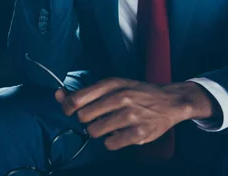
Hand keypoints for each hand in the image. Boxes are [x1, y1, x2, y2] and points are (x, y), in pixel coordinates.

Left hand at [55, 78, 218, 150]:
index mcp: (112, 84)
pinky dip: (111, 141)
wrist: (169, 101)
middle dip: (86, 120)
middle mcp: (121, 98)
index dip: (68, 107)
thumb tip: (58, 95)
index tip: (70, 110)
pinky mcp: (138, 133)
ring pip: (95, 132)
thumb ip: (86, 92)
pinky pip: (110, 144)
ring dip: (98, 131)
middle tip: (97, 117)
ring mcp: (130, 116)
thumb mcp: (113, 85)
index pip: (77, 99)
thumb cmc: (137, 92)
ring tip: (109, 125)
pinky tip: (119, 134)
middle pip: (84, 117)